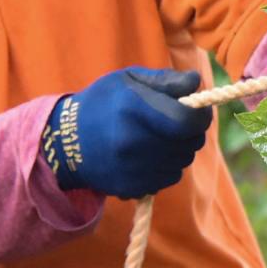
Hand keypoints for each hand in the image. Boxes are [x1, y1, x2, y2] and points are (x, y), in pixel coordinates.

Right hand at [40, 67, 209, 198]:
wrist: (65, 142)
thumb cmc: (103, 103)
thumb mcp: (129, 80)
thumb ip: (166, 81)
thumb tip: (196, 82)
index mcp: (133, 108)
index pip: (187, 121)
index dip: (201, 116)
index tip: (197, 111)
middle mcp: (132, 141)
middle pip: (190, 143)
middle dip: (191, 132)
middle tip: (177, 124)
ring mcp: (131, 168)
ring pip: (182, 162)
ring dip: (179, 150)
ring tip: (158, 138)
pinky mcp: (131, 187)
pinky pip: (167, 179)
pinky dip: (165, 168)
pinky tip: (148, 156)